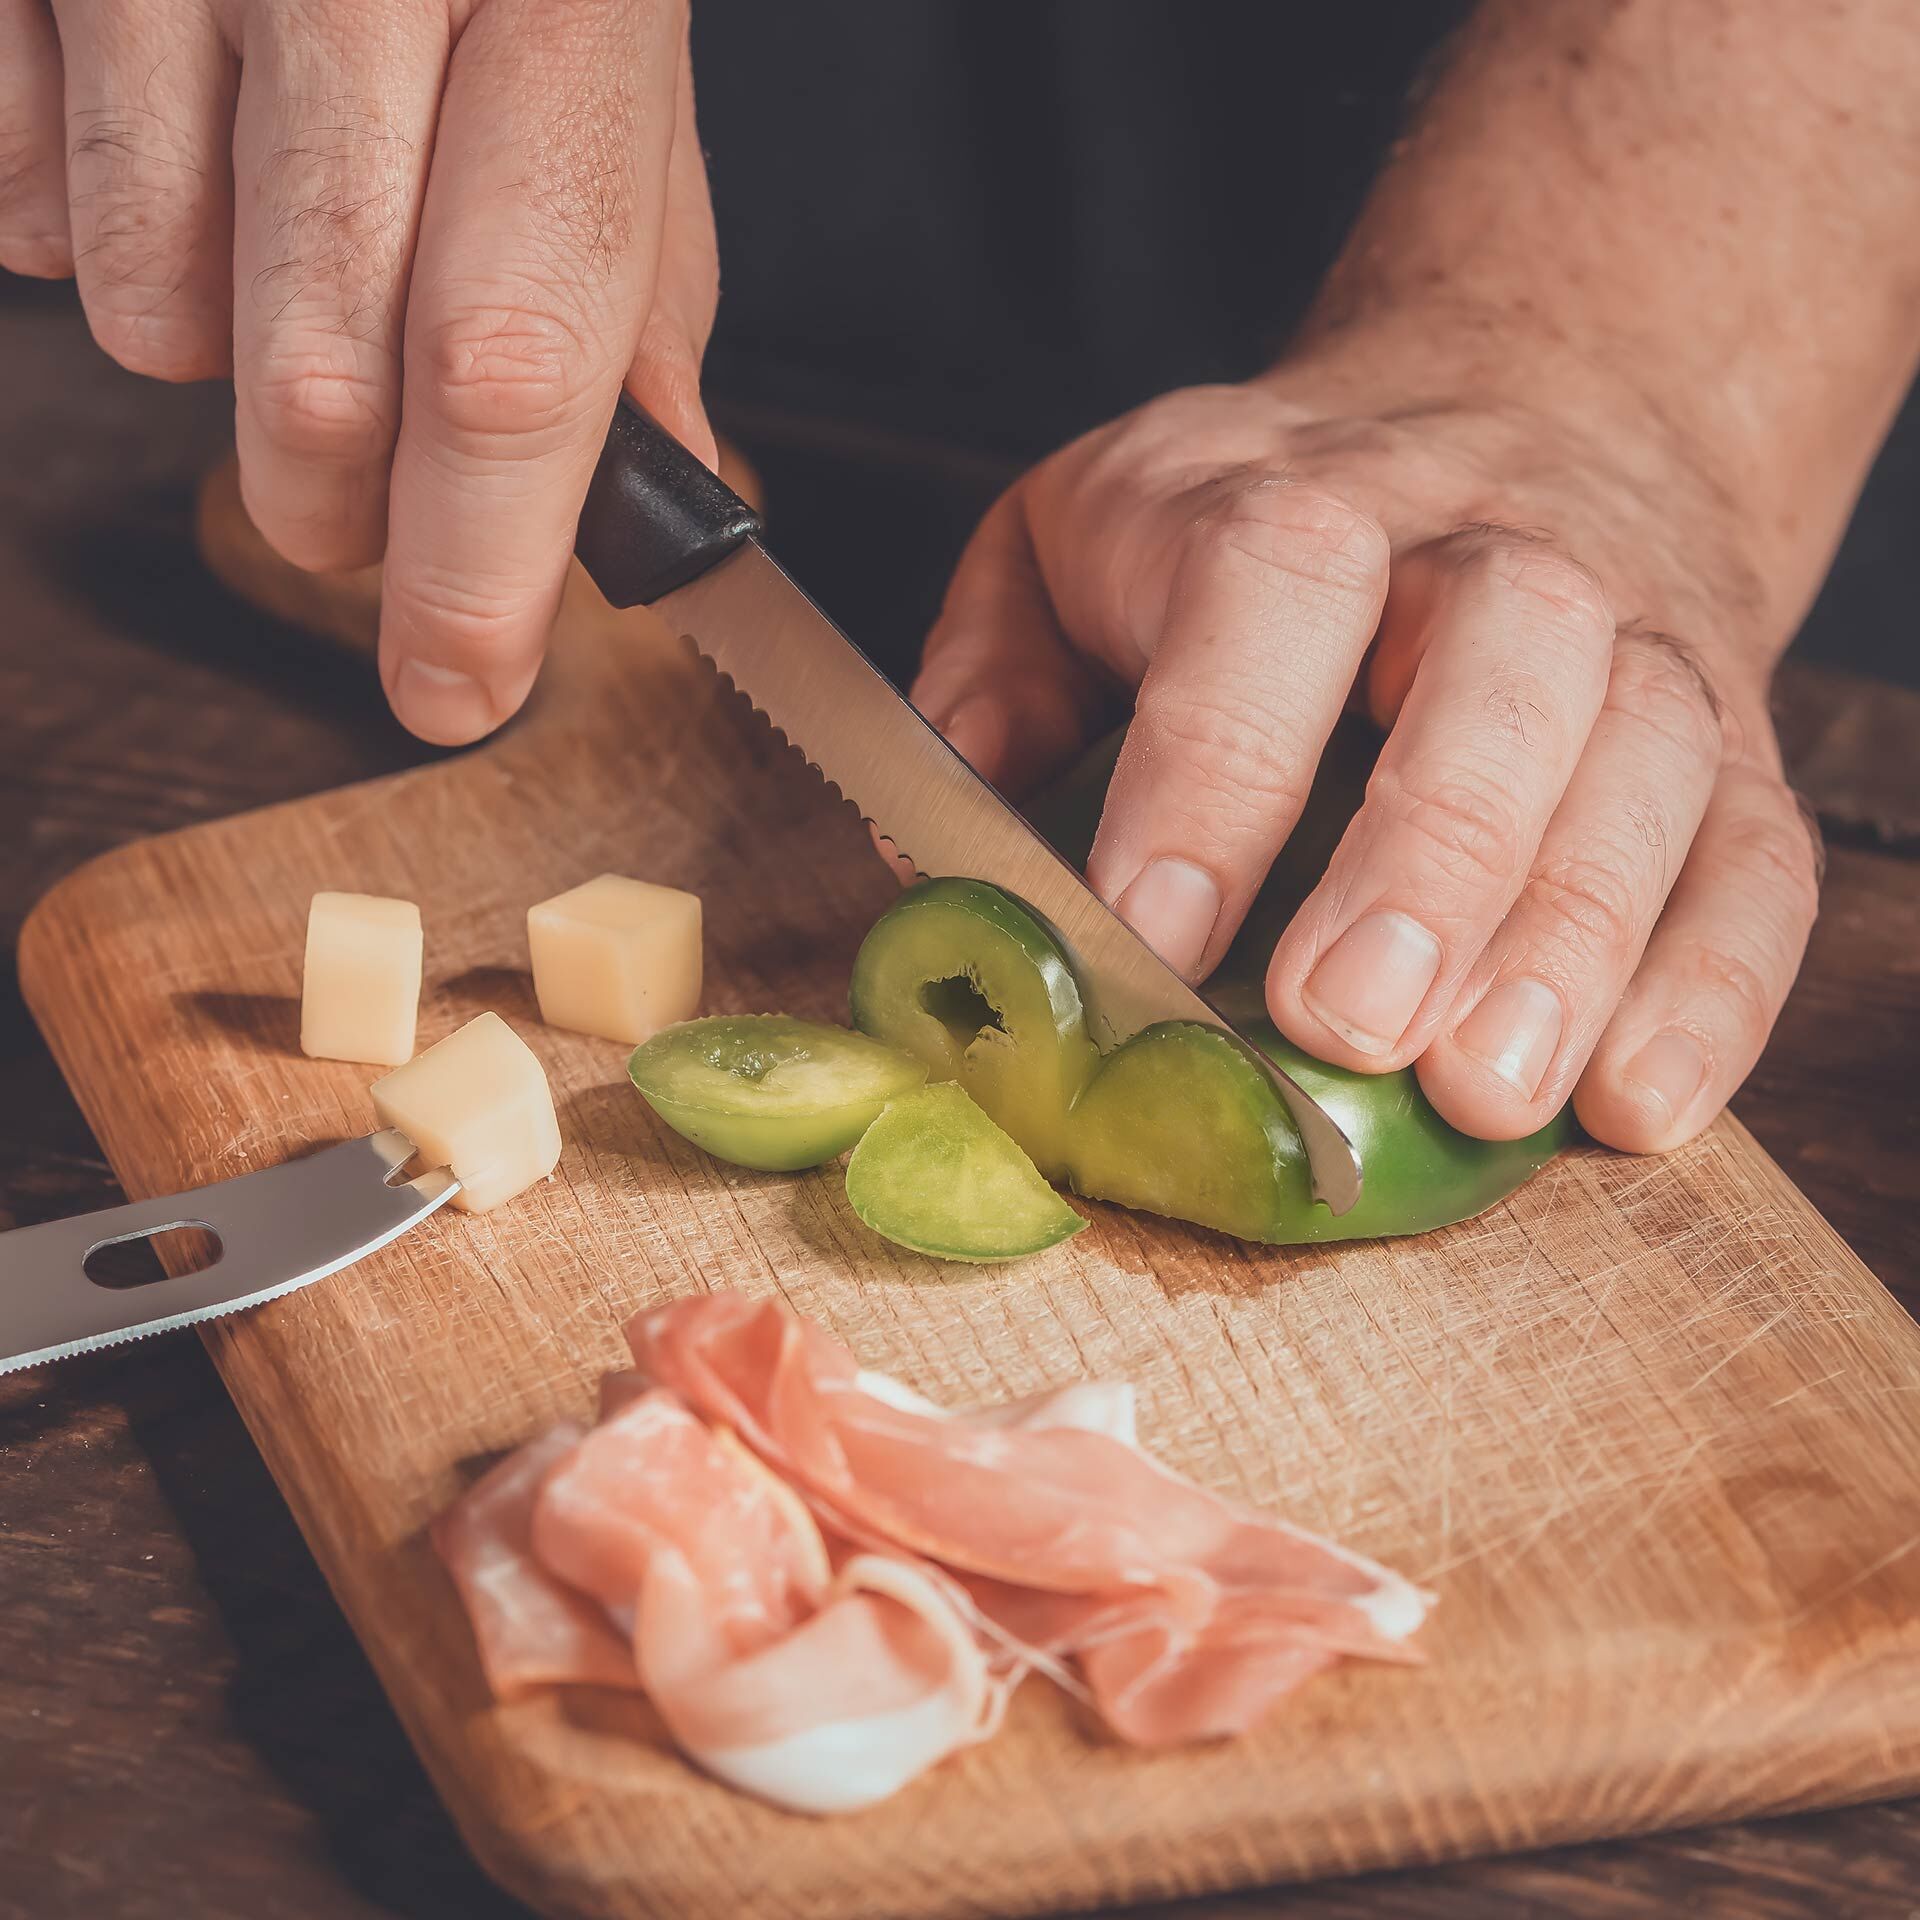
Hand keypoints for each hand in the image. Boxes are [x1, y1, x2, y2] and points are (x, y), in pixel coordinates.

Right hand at [0, 0, 715, 744]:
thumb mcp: (620, 48)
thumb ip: (637, 271)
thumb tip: (661, 478)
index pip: (509, 361)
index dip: (475, 565)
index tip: (457, 690)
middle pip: (314, 382)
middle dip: (340, 518)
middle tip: (366, 519)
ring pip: (151, 318)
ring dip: (220, 355)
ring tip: (274, 238)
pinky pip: (26, 214)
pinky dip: (96, 231)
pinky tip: (166, 140)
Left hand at [910, 358, 1821, 1153]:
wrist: (1528, 407)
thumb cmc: (1256, 527)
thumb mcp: (1072, 546)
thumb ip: (994, 682)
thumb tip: (931, 851)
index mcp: (1290, 496)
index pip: (1268, 588)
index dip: (1216, 763)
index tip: (1157, 929)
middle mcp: (1484, 544)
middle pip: (1505, 659)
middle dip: (1430, 852)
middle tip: (1349, 1023)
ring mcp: (1634, 635)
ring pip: (1651, 756)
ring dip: (1579, 938)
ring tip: (1489, 1092)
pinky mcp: (1732, 737)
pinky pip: (1756, 851)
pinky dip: (1712, 985)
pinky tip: (1635, 1102)